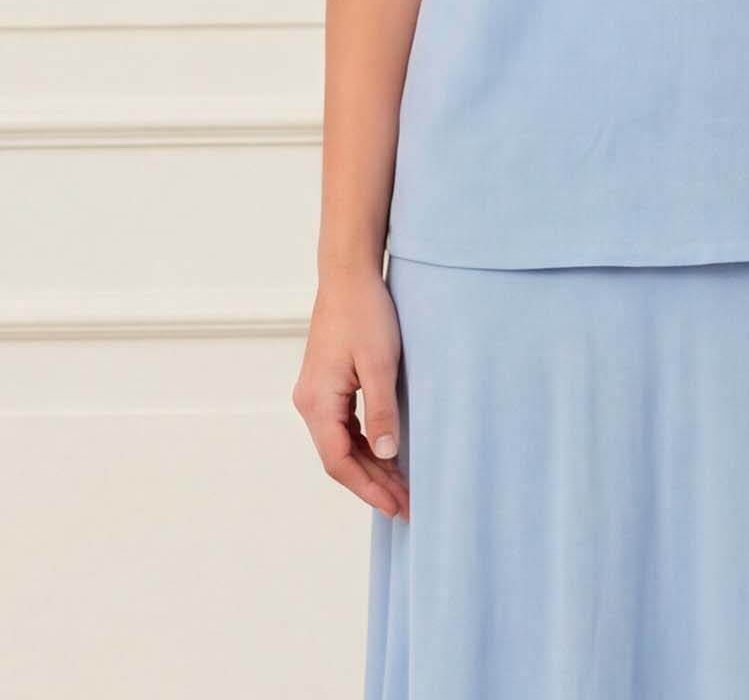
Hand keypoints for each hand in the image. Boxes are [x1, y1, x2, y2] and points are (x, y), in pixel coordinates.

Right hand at [292, 267, 409, 520]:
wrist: (349, 275)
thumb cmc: (365, 313)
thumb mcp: (380, 363)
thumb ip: (382, 411)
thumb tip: (386, 456)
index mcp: (317, 402)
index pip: (339, 462)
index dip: (368, 488)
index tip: (396, 506)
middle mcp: (309, 403)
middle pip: (340, 457)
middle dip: (373, 483)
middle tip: (407, 504)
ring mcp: (316, 394)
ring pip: (342, 444)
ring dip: (371, 466)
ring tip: (402, 487)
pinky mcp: (326, 385)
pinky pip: (343, 427)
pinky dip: (366, 445)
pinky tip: (387, 455)